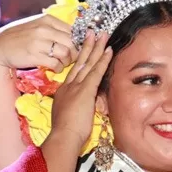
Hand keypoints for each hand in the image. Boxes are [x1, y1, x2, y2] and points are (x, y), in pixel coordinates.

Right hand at [0, 13, 78, 71]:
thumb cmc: (19, 36)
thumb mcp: (37, 25)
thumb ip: (53, 28)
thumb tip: (74, 36)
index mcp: (47, 20)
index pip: (72, 30)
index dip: (78, 42)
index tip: (76, 48)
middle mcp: (44, 29)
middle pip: (71, 42)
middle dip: (75, 53)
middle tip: (71, 59)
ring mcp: (39, 42)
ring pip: (66, 53)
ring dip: (67, 61)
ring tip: (62, 63)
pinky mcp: (34, 56)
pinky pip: (55, 64)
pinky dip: (59, 68)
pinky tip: (55, 68)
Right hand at [48, 32, 111, 150]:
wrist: (62, 138)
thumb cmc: (65, 134)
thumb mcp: (67, 116)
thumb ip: (74, 108)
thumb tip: (82, 107)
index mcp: (63, 93)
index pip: (74, 72)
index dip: (79, 59)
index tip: (84, 48)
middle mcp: (68, 86)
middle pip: (79, 63)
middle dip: (86, 47)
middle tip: (92, 32)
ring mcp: (76, 87)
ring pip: (88, 63)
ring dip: (96, 48)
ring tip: (102, 35)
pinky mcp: (85, 91)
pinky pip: (96, 72)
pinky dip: (103, 60)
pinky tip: (109, 50)